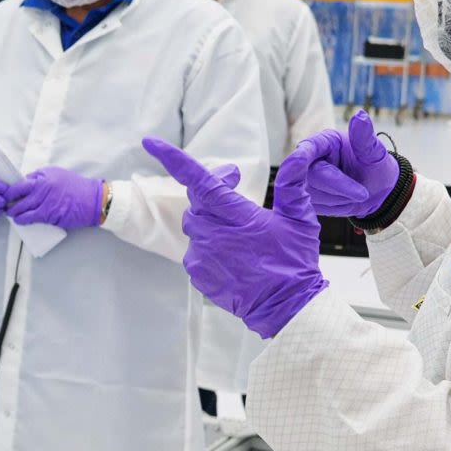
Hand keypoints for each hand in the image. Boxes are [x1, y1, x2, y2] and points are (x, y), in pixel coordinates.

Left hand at [6, 165, 104, 229]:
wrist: (94, 200)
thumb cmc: (77, 189)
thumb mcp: (59, 175)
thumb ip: (43, 178)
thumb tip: (26, 184)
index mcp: (45, 174)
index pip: (22, 181)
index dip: (12, 189)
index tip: (8, 194)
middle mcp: (43, 184)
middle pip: (18, 192)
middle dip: (9, 199)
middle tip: (5, 204)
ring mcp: (45, 198)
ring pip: (21, 206)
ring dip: (13, 211)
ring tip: (11, 213)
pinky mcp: (48, 213)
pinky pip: (29, 216)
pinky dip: (21, 219)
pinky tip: (19, 220)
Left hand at [142, 137, 324, 337]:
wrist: (286, 308)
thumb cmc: (294, 263)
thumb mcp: (300, 220)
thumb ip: (293, 185)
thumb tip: (297, 156)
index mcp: (237, 216)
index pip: (199, 181)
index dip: (173, 159)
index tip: (150, 142)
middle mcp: (213, 235)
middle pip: (197, 203)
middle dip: (212, 194)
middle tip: (234, 190)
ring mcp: (203, 257)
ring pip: (196, 228)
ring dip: (213, 224)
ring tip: (240, 235)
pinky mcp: (198, 275)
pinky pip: (196, 252)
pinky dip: (210, 248)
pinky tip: (234, 257)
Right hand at [286, 112, 401, 217]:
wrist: (376, 191)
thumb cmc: (374, 167)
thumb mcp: (375, 153)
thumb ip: (364, 137)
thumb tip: (360, 115)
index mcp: (324, 141)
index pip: (307, 148)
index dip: (299, 158)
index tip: (297, 164)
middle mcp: (309, 159)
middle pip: (313, 176)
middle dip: (339, 186)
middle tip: (363, 194)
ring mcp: (305, 180)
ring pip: (313, 195)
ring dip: (340, 198)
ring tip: (357, 192)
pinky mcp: (306, 199)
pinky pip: (314, 208)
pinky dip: (334, 207)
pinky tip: (346, 200)